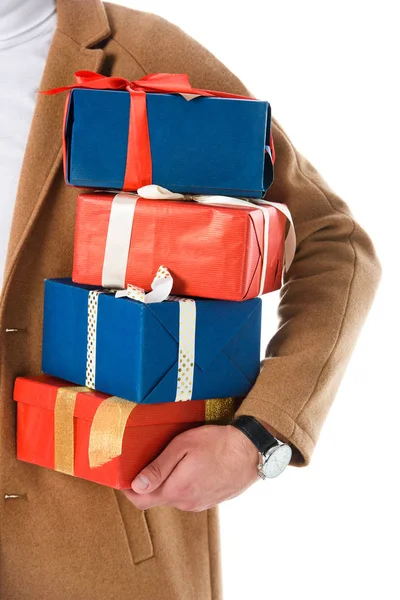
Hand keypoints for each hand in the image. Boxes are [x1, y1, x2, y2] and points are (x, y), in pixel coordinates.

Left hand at [123, 424, 259, 511]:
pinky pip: (187, 495)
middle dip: (146, 484)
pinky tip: (188, 467)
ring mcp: (199, 503)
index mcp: (176, 490)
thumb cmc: (217, 443)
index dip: (127, 490)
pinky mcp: (210, 500)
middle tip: (143, 462)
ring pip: (172, 496)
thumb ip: (158, 468)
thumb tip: (137, 485)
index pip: (140, 500)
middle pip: (156, 498)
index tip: (122, 476)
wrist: (251, 451)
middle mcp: (186, 502)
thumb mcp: (183, 446)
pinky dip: (181, 484)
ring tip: (169, 460)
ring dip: (166, 483)